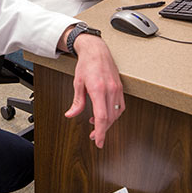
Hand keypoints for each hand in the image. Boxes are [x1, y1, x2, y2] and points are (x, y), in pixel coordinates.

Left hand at [64, 33, 124, 147]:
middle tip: (93, 137)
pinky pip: (120, 106)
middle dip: (102, 130)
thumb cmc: (86, 64)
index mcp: (99, 89)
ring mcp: (117, 89)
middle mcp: (110, 90)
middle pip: (109, 118)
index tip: (98, 142)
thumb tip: (71, 114)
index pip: (102, 117)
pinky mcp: (119, 88)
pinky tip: (106, 115)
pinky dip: (114, 114)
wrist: (96, 50)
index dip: (100, 132)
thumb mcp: (77, 83)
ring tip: (96, 124)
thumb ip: (77, 102)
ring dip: (107, 123)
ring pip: (116, 114)